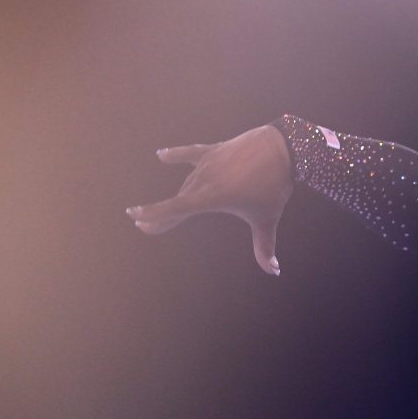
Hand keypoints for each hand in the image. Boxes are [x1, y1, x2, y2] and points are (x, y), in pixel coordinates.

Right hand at [127, 125, 292, 274]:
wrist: (282, 148)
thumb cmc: (274, 185)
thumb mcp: (267, 219)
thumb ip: (265, 246)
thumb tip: (274, 270)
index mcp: (211, 196)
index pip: (175, 208)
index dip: (154, 214)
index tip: (135, 218)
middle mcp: (204, 178)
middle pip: (179, 199)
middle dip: (162, 214)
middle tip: (145, 225)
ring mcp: (208, 162)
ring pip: (187, 181)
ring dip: (175, 194)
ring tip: (161, 207)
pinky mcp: (215, 150)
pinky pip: (190, 153)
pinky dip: (176, 155)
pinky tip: (161, 155)